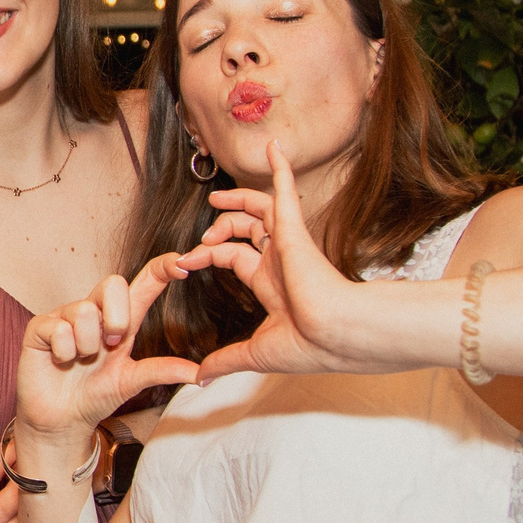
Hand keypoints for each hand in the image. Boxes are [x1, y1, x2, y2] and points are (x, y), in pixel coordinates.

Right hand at [15, 265, 198, 444]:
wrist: (61, 420)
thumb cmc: (95, 396)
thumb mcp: (131, 381)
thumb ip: (161, 371)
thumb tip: (200, 375)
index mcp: (121, 320)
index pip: (144, 283)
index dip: (162, 268)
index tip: (184, 262)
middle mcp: (94, 311)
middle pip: (113, 283)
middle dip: (117, 318)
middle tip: (111, 346)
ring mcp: (65, 316)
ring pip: (84, 311)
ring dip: (87, 346)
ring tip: (80, 361)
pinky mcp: (40, 327)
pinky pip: (59, 329)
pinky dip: (64, 352)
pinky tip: (60, 361)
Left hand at [168, 139, 381, 381]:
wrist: (337, 336)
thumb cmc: (309, 346)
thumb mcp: (255, 353)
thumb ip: (226, 360)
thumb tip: (199, 378)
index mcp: (273, 284)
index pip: (237, 256)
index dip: (209, 253)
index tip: (185, 261)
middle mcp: (281, 260)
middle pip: (247, 230)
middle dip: (221, 226)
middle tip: (201, 234)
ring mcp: (288, 244)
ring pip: (261, 209)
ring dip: (238, 200)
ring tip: (216, 198)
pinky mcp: (295, 231)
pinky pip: (287, 192)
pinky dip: (280, 168)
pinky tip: (274, 145)